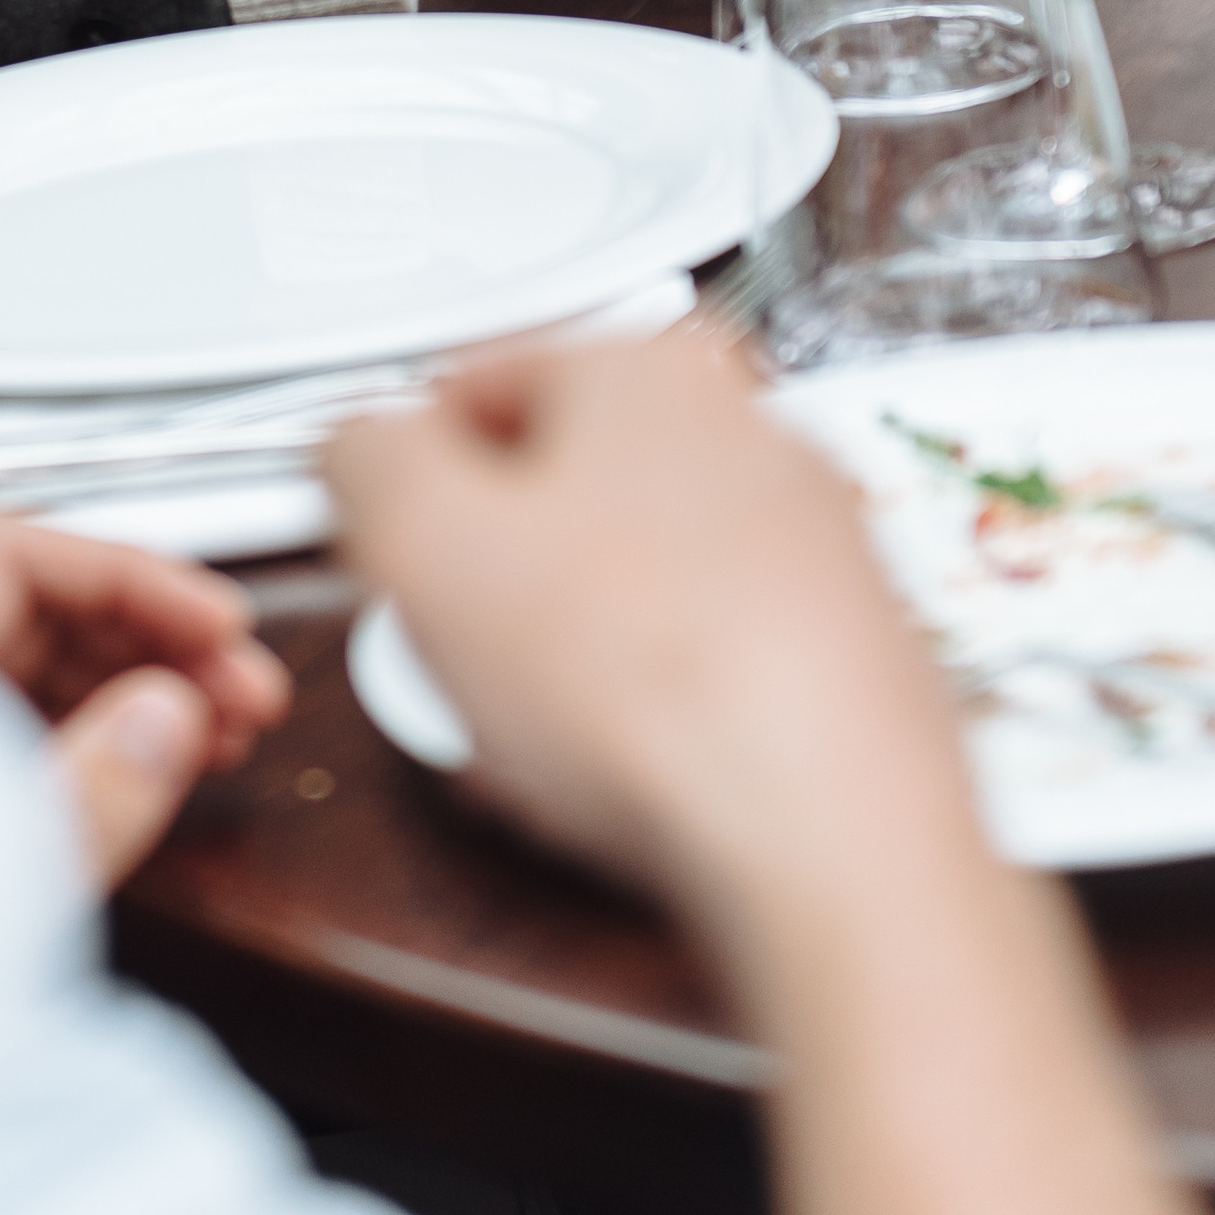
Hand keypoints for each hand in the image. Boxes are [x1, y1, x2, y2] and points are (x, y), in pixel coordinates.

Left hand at [0, 520, 289, 890]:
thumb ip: (91, 788)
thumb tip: (169, 710)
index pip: (13, 561)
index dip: (128, 577)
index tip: (215, 621)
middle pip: (38, 609)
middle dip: (156, 633)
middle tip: (248, 687)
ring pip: (46, 666)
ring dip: (149, 679)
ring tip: (234, 724)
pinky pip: (37, 722)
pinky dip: (114, 729)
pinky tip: (178, 754)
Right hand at [324, 337, 979, 977]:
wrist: (836, 848)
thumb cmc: (653, 692)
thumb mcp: (419, 542)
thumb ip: (360, 458)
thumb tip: (358, 447)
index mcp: (651, 365)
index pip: (470, 384)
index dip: (407, 481)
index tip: (393, 551)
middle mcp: (755, 433)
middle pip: (561, 487)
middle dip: (497, 574)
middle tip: (465, 652)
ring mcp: (820, 547)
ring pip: (635, 582)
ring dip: (570, 655)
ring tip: (541, 741)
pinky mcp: (856, 657)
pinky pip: (711, 666)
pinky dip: (658, 716)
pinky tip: (628, 782)